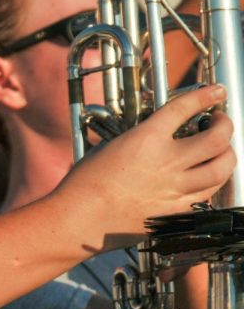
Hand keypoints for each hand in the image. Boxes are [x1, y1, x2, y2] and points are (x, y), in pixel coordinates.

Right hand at [58, 84, 234, 249]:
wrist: (80, 217)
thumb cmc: (86, 182)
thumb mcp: (111, 146)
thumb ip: (141, 138)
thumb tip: (160, 133)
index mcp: (146, 139)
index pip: (184, 108)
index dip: (205, 96)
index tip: (215, 91)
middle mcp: (166, 162)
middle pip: (216, 139)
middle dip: (226, 125)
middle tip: (220, 121)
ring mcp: (175, 189)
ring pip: (220, 169)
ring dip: (227, 156)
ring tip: (222, 151)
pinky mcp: (176, 212)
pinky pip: (207, 196)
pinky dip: (212, 183)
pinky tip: (206, 178)